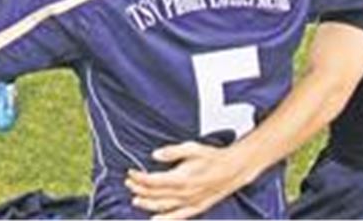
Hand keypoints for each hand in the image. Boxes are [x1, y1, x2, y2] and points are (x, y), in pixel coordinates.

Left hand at [125, 141, 246, 219]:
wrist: (234, 169)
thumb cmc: (213, 157)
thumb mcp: (192, 148)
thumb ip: (172, 151)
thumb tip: (154, 155)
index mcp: (182, 178)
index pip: (153, 181)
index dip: (139, 178)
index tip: (130, 172)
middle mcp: (185, 193)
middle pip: (156, 194)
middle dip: (139, 189)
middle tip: (128, 183)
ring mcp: (191, 203)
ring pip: (164, 207)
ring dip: (147, 204)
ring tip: (135, 200)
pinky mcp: (197, 207)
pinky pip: (179, 216)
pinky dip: (166, 219)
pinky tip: (155, 220)